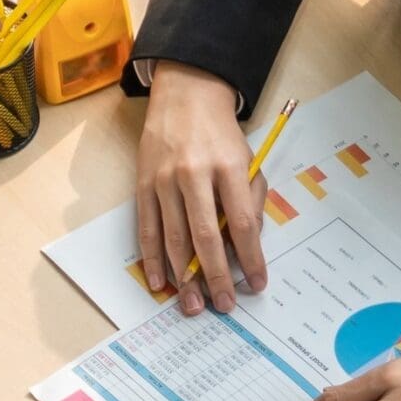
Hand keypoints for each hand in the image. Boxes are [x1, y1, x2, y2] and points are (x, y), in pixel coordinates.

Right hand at [136, 62, 261, 315]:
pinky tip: (159, 282)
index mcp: (228, 167)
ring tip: (193, 305)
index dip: (251, 259)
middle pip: (206, 236)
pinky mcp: (144, 184)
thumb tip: (246, 246)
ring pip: (174, 237)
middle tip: (224, 305)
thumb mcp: (249, 161)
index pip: (242, 223)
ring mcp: (165, 180)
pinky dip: (152, 258)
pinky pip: (148, 228)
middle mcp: (194, 174)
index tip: (256, 284)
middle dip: (215, 276)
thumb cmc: (222, 135)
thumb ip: (252, 201)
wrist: (186, 96)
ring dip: (184, 277)